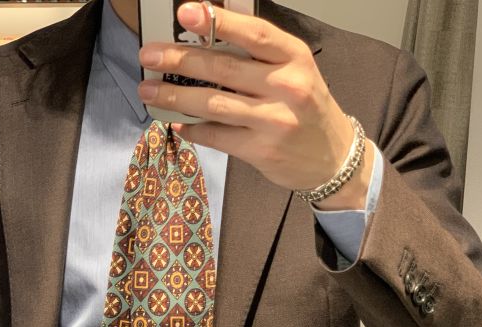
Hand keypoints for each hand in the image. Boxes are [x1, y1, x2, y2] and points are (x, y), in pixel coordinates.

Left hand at [138, 1, 372, 209]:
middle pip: (223, 68)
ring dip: (176, 96)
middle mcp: (286, 87)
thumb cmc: (306, 107)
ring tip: (148, 91)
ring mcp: (273, 121)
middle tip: (149, 56)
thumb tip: (206, 35)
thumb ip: (257, 54)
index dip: (218, 21)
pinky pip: (218, 136)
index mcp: (294, 58)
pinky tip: (177, 123)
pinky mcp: (262, 151)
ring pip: (214, 104)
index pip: (253, 33)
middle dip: (179, 60)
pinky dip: (194, 129)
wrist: (332, 157)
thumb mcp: (293, 71)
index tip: (186, 12)